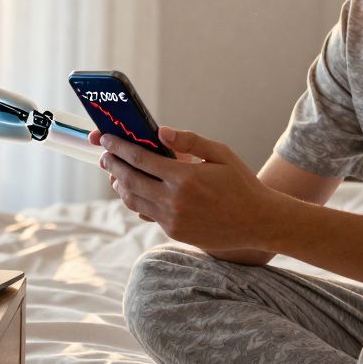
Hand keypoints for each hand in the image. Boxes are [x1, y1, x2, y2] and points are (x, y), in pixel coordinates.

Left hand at [89, 126, 284, 251]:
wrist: (257, 222)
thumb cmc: (241, 183)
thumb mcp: (221, 154)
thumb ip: (190, 141)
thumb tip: (161, 131)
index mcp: (184, 177)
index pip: (140, 159)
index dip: (119, 148)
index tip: (105, 139)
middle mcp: (174, 200)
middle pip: (129, 180)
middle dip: (113, 165)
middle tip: (105, 155)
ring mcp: (172, 219)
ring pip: (133, 201)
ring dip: (120, 185)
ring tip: (116, 173)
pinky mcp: (174, 232)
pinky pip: (147, 214)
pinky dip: (136, 200)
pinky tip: (135, 190)